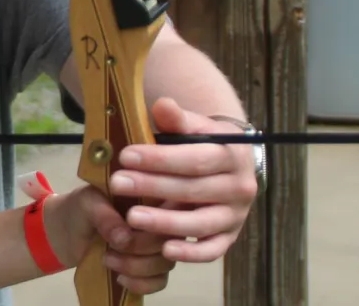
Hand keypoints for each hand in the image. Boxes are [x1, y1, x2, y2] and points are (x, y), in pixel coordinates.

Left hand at [42, 184, 174, 293]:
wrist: (64, 232)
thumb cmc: (80, 209)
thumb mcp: (88, 203)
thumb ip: (105, 215)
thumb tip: (125, 239)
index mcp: (152, 196)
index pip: (173, 207)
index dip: (157, 219)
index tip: (131, 222)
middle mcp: (162, 220)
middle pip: (171, 239)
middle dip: (140, 247)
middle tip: (112, 246)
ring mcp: (158, 246)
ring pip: (166, 263)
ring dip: (136, 267)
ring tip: (108, 259)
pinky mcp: (151, 268)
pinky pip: (159, 281)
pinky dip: (141, 283)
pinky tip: (119, 278)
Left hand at [104, 98, 258, 262]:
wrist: (229, 165)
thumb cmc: (201, 144)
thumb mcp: (193, 127)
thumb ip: (177, 119)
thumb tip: (162, 105)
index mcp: (231, 155)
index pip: (195, 158)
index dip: (160, 159)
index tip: (126, 156)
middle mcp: (240, 187)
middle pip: (194, 190)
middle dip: (152, 187)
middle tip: (117, 184)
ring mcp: (235, 215)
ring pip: (201, 223)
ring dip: (165, 223)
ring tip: (131, 218)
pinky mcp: (229, 237)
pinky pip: (212, 250)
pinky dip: (191, 254)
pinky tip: (164, 251)